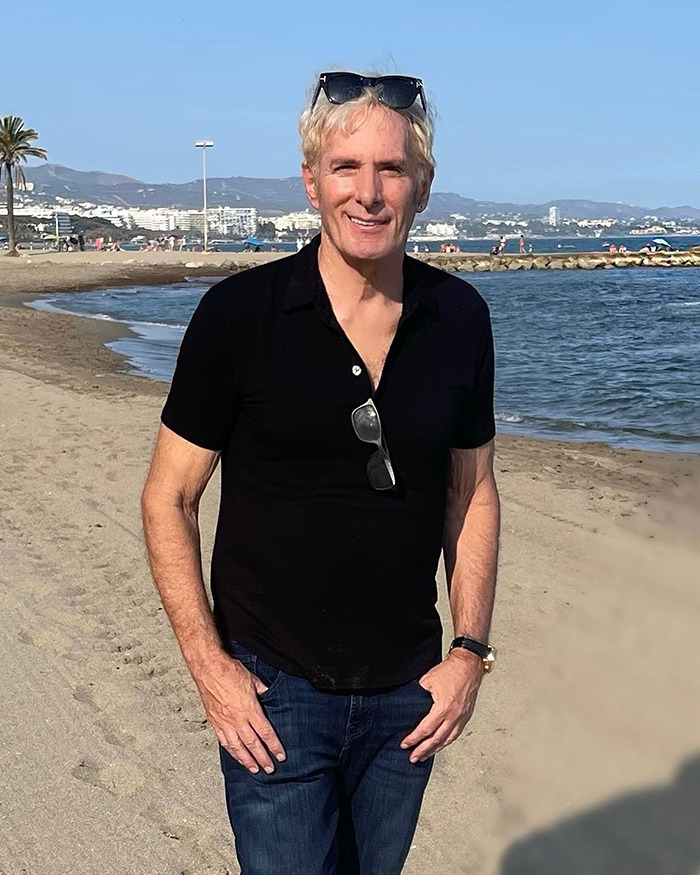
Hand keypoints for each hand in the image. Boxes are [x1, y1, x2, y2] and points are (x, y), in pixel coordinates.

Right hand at [193, 651, 285, 774]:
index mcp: (249, 709)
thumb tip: (268, 695)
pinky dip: (231, 752)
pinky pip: (224, 741)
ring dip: (247, 760)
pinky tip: (236, 757)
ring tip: (255, 769)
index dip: (274, 745)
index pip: (265, 732)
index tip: (280, 755)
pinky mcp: (215, 722)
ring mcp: (225, 722)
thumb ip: (262, 690)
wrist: (208, 669)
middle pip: (253, 744)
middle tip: (270, 769)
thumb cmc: (229, 671)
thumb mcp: (252, 679)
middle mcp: (237, 719)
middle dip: (263, 758)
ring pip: (237, 747)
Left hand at [400, 649, 482, 762]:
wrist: (468, 665)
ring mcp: (462, 717)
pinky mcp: (466, 716)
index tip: (405, 744)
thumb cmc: (450, 670)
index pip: (425, 729)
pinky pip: (455, 733)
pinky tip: (441, 744)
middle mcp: (454, 716)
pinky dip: (447, 741)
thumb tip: (411, 705)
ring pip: (448, 740)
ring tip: (425, 756)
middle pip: (436, 739)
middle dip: (423, 750)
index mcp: (443, 708)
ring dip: (435, 749)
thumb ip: (419, 695)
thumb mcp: (428, 680)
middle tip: (413, 758)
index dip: (414, 738)